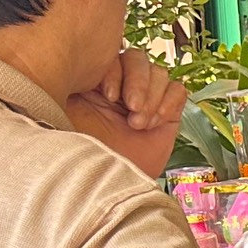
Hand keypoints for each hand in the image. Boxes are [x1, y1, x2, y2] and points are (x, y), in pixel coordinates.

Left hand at [68, 49, 187, 178]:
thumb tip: (73, 63)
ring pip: (160, 73)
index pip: (112, 57)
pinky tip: (155, 123)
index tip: (109, 97)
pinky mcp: (167, 114)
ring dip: (152, 98)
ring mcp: (145, 100)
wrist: (108, 190)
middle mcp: (120, 88)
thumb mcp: (69, 115)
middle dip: (138, 83)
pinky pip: (178, 91)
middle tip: (132, 110)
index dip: (115, 72)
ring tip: (139, 125)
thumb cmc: (82, 158)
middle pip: (138, 59)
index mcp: (93, 83)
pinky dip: (169, 103)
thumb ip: (72, 86)